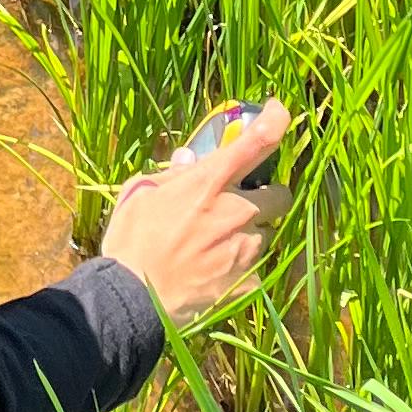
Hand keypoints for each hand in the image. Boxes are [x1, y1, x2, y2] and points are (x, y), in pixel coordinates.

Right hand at [100, 103, 288, 327]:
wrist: (134, 298)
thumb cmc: (131, 240)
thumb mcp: (139, 193)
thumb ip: (171, 174)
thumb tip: (188, 161)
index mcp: (210, 182)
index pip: (258, 141)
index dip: (275, 120)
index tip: (278, 112)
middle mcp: (238, 211)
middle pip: (279, 194)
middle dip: (266, 197)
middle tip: (243, 206)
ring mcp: (247, 249)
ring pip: (266, 234)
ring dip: (249, 236)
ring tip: (217, 248)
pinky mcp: (249, 282)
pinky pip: (255, 270)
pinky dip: (241, 270)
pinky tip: (215, 275)